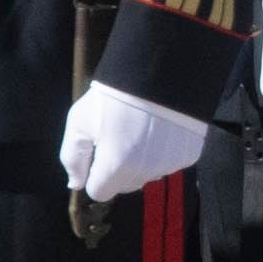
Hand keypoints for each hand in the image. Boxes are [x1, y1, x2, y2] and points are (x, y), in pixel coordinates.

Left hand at [62, 80, 210, 201]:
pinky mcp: (190, 154)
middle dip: (118, 169)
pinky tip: (161, 130)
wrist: (161, 70)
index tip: (99, 152)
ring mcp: (170, 165)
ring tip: (141, 130)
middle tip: (120, 137)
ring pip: (148, 175)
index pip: (99, 191)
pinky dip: (163, 152)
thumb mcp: (79, 121)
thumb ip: (72, 157)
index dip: (95, 174)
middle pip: (124, 184)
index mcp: (115, 167)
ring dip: (141, 162)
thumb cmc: (113, 95)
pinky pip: (169, 163)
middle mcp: (144, 172)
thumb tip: (76, 184)